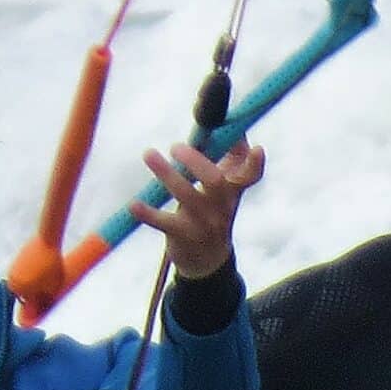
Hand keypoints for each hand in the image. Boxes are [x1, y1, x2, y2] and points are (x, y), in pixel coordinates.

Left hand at [135, 140, 263, 279]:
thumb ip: (230, 159)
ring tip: (148, 153)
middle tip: (174, 146)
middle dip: (195, 160)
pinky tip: (134, 204)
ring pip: (187, 196)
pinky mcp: (183, 235)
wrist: (206, 261)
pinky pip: (164, 222)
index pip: (250, 176)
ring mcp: (203, 223)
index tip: (256, 148)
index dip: (254, 163)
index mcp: (232, 192)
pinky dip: (148, 213)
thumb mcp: (224, 190)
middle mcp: (221, 207)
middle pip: (215, 181)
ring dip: (167, 173)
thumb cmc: (211, 212)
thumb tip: (234, 128)